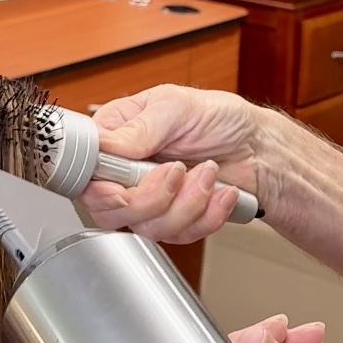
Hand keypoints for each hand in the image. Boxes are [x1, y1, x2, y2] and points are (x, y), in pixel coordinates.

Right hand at [81, 85, 265, 242]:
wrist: (258, 148)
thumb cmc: (219, 118)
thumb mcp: (178, 106)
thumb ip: (140, 128)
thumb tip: (106, 145)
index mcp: (116, 136)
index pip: (84, 171)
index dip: (97, 185)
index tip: (121, 184)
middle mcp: (125, 171)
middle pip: (108, 208)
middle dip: (150, 197)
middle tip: (177, 171)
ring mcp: (148, 200)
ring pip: (146, 226)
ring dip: (186, 202)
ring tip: (207, 172)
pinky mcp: (173, 221)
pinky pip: (178, 236)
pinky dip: (206, 215)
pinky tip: (220, 192)